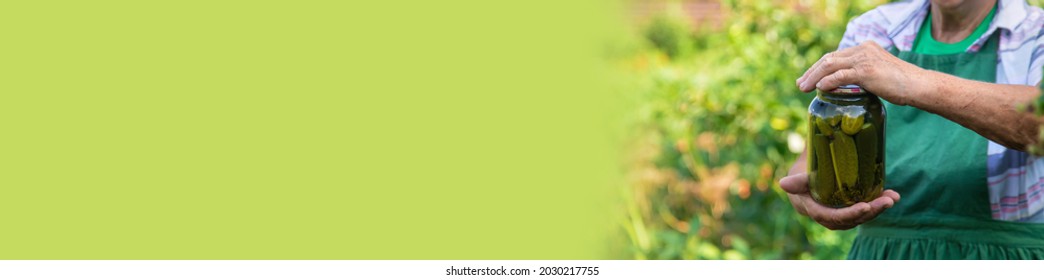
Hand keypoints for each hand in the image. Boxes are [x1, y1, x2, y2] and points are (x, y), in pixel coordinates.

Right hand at [779, 173, 899, 229]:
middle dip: (869, 212)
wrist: (808, 167)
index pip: (830, 216)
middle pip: (848, 220)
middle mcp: (823, 215)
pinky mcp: (846, 209)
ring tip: (892, 198)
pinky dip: (876, 204)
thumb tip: (783, 184)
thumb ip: (797, 180)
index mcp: (810, 208)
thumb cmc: (803, 167)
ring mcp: (836, 213)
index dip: (848, 214)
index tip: (865, 206)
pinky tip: (891, 196)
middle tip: (887, 201)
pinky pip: (862, 210)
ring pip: (857, 217)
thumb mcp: (799, 172)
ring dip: (876, 209)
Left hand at [796, 41, 927, 105]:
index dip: (819, 67)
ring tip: (803, 88)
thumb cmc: (901, 85)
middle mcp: (862, 50)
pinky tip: (819, 89)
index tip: (808, 78)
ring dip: (814, 77)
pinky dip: (827, 82)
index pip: (835, 56)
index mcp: (865, 48)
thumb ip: (861, 76)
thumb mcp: (877, 75)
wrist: (918, 85)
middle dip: (812, 72)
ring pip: (830, 65)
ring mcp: (864, 59)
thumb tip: (842, 87)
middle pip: (829, 59)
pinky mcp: (866, 71)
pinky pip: (840, 76)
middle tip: (800, 84)